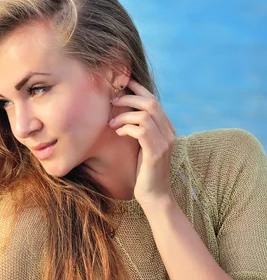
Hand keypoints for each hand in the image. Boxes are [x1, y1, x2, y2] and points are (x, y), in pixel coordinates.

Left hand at [108, 79, 175, 206]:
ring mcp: (164, 142)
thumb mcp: (143, 147)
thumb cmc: (144, 173)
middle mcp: (169, 133)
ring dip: (124, 115)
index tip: (123, 83)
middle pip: (150, 103)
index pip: (154, 101)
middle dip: (129, 98)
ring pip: (144, 115)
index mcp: (167, 129)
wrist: (155, 196)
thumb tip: (124, 115)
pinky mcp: (155, 153)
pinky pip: (141, 131)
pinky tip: (118, 133)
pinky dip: (127, 128)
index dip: (138, 89)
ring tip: (111, 123)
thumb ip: (140, 131)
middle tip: (112, 102)